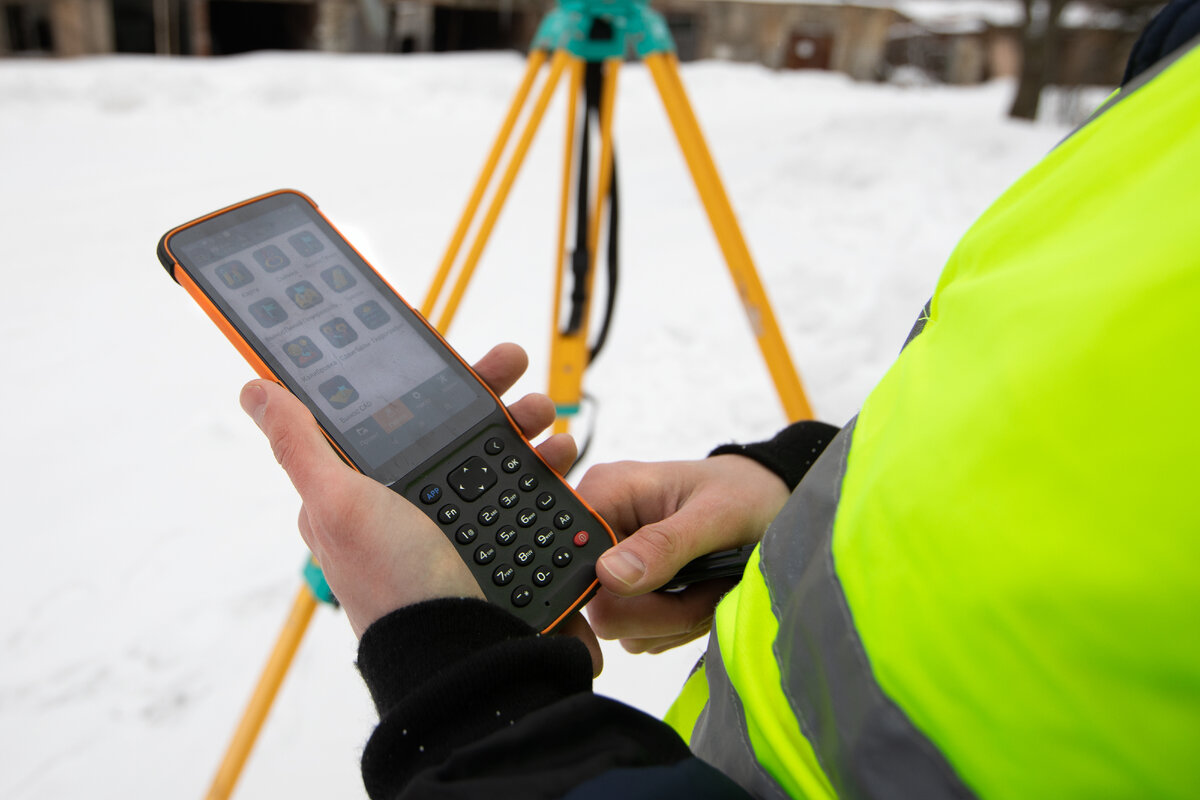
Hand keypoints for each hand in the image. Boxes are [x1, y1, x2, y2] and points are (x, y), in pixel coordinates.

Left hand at [238, 343, 600, 671]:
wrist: (462, 653)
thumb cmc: (392, 584)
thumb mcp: (336, 504)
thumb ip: (300, 445)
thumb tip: (254, 391)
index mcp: (365, 492)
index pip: (393, 418)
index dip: (421, 383)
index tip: (452, 356)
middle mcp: (411, 505)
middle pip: (451, 429)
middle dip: (486, 393)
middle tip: (514, 366)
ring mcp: (459, 525)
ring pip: (494, 454)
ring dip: (524, 423)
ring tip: (546, 414)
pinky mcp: (500, 544)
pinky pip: (525, 492)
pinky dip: (545, 467)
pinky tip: (560, 455)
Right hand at [577, 456, 789, 653]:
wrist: (769, 502)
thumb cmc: (744, 493)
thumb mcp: (715, 513)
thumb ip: (663, 545)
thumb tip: (609, 576)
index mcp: (606, 494)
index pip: (569, 559)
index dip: (607, 591)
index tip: (660, 598)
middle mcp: (601, 530)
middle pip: (600, 607)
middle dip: (660, 611)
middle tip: (704, 587)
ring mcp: (613, 567)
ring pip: (622, 628)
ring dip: (674, 620)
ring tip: (709, 585)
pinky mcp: (630, 593)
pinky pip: (639, 633)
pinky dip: (676, 626)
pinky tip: (700, 595)